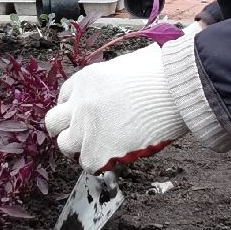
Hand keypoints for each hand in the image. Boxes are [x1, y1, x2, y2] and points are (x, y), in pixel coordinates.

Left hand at [45, 45, 186, 173]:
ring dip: (82, 148)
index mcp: (86, 79)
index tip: (87, 116)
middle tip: (85, 137)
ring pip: (66, 145)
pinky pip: (88, 164)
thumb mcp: (128, 65)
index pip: (65, 97)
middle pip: (54, 122)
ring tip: (105, 148)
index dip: (76, 109)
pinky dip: (101, 162)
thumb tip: (123, 85)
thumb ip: (115, 80)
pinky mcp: (98, 150)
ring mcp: (86, 127)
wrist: (175, 88)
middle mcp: (80, 102)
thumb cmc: (163, 73)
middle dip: (68, 130)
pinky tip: (117, 155)